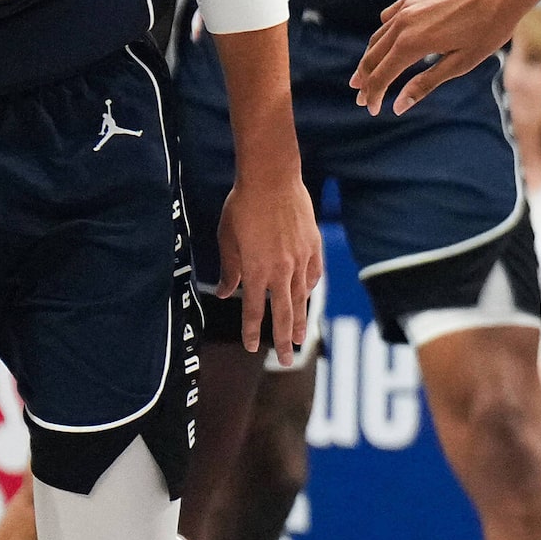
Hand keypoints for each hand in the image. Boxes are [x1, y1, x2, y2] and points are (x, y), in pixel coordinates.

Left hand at [216, 177, 324, 361]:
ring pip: (301, 298)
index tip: (252, 348)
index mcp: (256, 271)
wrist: (272, 179)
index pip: (252, 311)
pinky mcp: (313, 246)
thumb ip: (230, 270)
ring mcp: (301, 259)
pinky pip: (313, 274)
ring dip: (300, 320)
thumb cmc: (243, 206)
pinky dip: (310, 288)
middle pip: (283, 314)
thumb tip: (228, 293)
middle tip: (288, 360)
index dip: (252, 332)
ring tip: (302, 338)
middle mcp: (281, 271)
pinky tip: (308, 295)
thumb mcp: (227, 239)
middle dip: (284, 340)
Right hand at [355, 0, 540, 114]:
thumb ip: (426, 83)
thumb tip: (398, 106)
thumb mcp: (460, 63)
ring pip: (378, 36)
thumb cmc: (489, 28)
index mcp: (413, 43)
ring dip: (370, 57)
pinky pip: (389, 17)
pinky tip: (383, 42)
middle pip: (374, 56)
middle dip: (365, 79)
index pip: (382, 75)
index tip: (370, 110)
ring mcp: (407, 5)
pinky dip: (382, 33)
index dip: (374, 94)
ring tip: (364, 74)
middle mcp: (403, 22)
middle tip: (359, 97)